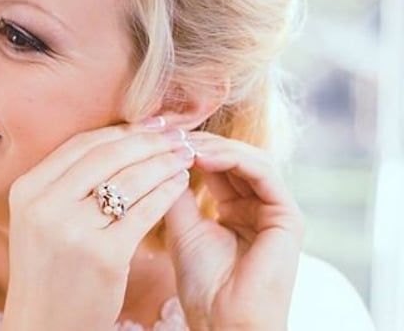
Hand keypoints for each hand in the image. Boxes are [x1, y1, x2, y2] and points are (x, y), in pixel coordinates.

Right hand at [1, 122, 193, 330]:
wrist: (42, 326)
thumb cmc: (49, 270)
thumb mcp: (39, 219)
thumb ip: (65, 183)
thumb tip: (116, 140)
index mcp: (26, 189)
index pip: (80, 144)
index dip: (120, 130)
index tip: (149, 124)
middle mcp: (44, 205)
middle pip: (106, 155)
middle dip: (147, 141)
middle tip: (176, 134)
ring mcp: (72, 230)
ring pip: (129, 180)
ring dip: (163, 162)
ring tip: (183, 156)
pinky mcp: (103, 256)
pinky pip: (143, 212)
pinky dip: (166, 192)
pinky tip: (180, 184)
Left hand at [164, 132, 304, 330]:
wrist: (224, 321)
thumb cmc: (202, 284)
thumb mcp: (181, 225)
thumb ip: (176, 190)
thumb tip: (162, 153)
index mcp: (235, 210)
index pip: (214, 165)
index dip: (187, 148)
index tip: (157, 135)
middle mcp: (257, 207)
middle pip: (232, 158)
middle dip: (200, 142)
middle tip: (170, 132)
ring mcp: (275, 211)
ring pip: (248, 159)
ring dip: (214, 148)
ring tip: (184, 144)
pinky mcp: (288, 217)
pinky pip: (263, 173)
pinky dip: (233, 159)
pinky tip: (202, 157)